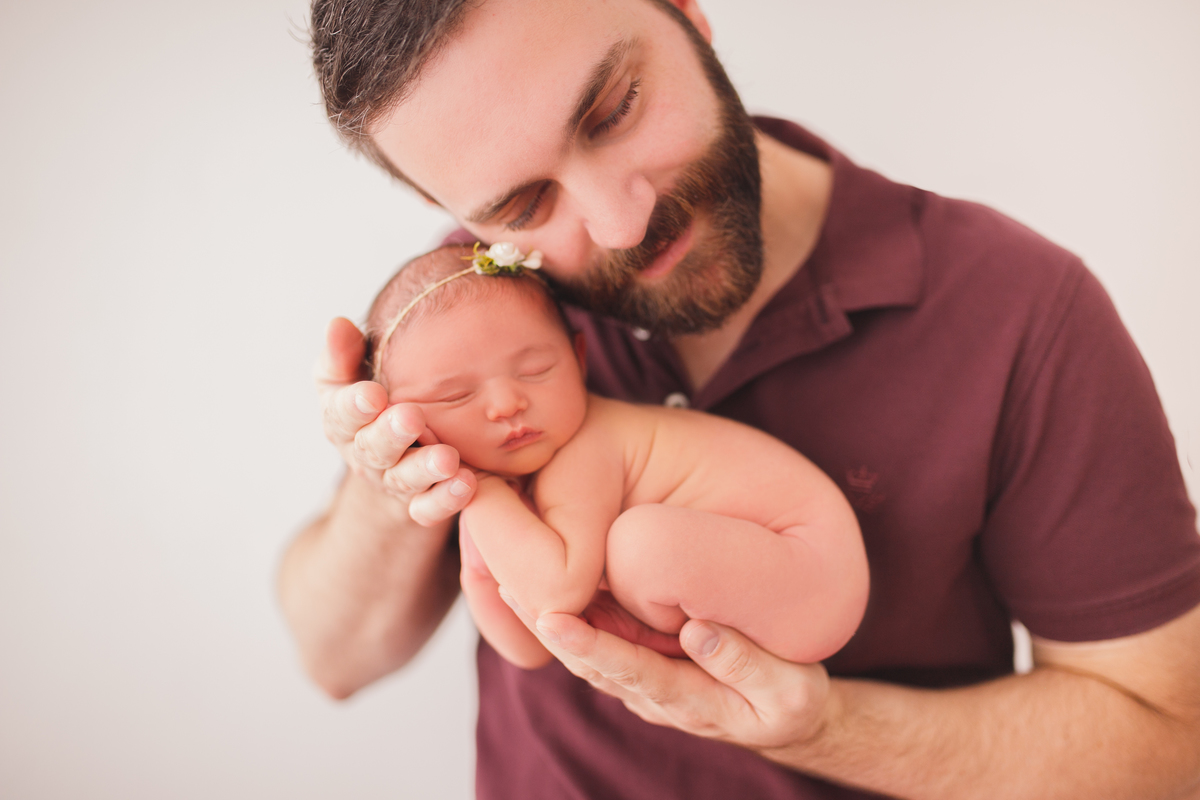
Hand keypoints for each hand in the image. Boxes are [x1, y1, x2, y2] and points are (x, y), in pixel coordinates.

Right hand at [317, 317, 475, 524]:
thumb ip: (343, 354)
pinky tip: (468, 485)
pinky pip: (429, 508)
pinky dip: (446, 499)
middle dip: (391, 434)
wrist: (391, 461)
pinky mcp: (420, 504)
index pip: (342, 414)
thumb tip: (338, 324)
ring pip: (406, 480)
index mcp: (345, 422)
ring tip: (449, 460)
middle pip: (374, 448)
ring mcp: (395, 482)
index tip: (372, 394)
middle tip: (411, 419)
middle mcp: (367, 455)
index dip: (354, 406)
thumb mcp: (349, 378)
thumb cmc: (372, 406)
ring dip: (426, 470)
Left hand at [504, 596, 834, 755]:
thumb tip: (697, 632)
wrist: (787, 718)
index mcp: (688, 701)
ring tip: (508, 579)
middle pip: (587, 663)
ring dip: (545, 622)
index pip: (627, 671)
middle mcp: (652, 697)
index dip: (588, 645)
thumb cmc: (791, 699)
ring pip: (583, 654)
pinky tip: (543, 586)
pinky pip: (596, 644)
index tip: (553, 618)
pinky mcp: (640, 667)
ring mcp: (642, 685)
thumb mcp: (791, 690)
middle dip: (547, 627)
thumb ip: (747, 664)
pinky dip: (566, 619)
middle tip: (509, 583)